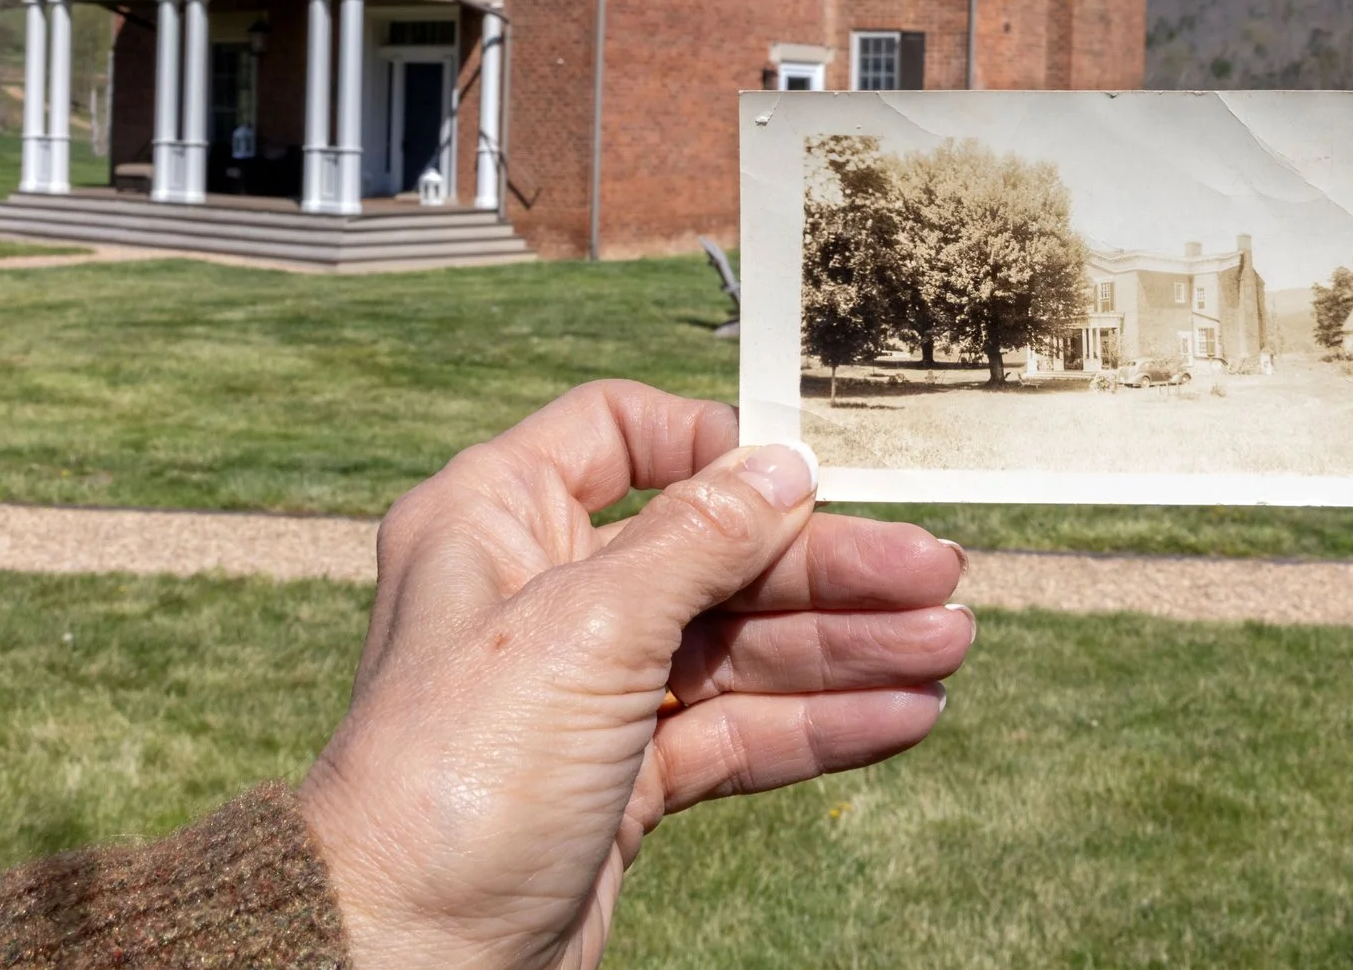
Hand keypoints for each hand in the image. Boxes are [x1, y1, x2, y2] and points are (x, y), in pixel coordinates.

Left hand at [294, 381, 971, 968]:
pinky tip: (902, 716)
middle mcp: (540, 594)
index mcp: (496, 518)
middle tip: (938, 577)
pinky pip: (736, 731)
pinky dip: (817, 724)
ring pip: (736, 646)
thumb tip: (781, 462)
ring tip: (947, 647)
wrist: (405, 963)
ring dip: (844, 648)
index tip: (813, 474)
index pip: (620, 435)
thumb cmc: (458, 779)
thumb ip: (698, 538)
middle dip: (827, 569)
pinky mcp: (619, 780)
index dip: (719, 449)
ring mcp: (585, 691)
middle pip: (710, 551)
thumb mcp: (587, 627)